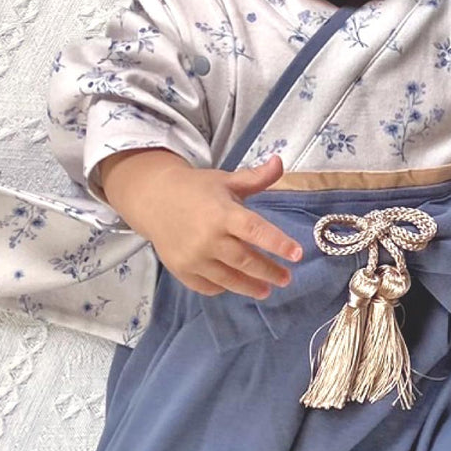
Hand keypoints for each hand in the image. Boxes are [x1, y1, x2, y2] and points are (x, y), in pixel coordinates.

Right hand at [100, 151, 301, 298]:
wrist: (153, 199)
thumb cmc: (196, 189)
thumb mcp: (226, 180)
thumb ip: (256, 178)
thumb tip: (280, 161)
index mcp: (222, 213)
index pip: (255, 230)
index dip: (278, 243)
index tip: (298, 254)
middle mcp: (208, 238)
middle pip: (246, 261)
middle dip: (270, 271)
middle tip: (286, 278)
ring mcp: (193, 257)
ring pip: (229, 278)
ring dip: (251, 286)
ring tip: (267, 289)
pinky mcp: (182, 270)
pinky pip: (209, 286)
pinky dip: (224, 287)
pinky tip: (236, 285)